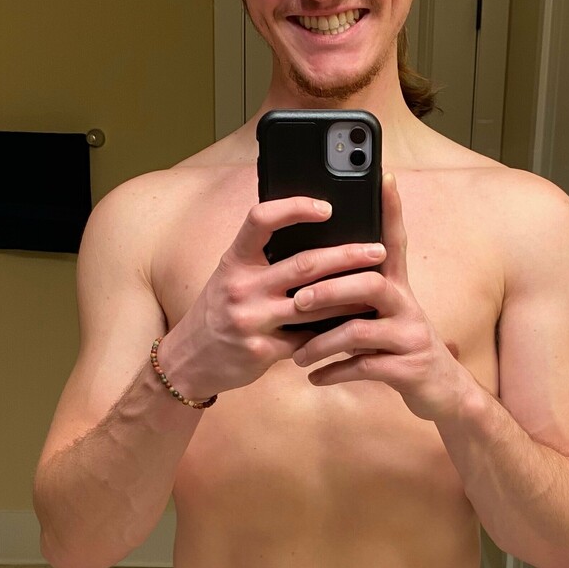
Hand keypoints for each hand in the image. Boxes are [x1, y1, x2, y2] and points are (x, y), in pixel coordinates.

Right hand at [157, 196, 390, 399]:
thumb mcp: (230, 276)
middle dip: (348, 256)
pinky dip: (333, 331)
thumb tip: (309, 234)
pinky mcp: (262, 350)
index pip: (262, 220)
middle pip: (305, 264)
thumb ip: (261, 258)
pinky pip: (307, 339)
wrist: (189, 361)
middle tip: (377, 250)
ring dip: (351, 295)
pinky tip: (354, 324)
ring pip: (315, 304)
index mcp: (235, 261)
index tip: (327, 207)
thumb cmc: (218, 312)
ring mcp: (252, 320)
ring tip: (378, 286)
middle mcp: (242, 287)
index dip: (295, 207)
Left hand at [290, 174, 471, 421]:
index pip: (394, 241)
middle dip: (330, 289)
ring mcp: (410, 337)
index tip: (384, 177)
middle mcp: (407, 306)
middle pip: (370, 284)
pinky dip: (335, 372)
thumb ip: (359, 295)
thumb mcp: (386, 315)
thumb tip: (314, 276)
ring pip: (361, 330)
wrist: (443, 391)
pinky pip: (365, 366)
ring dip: (322, 342)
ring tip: (297, 355)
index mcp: (398, 288)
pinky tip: (315, 377)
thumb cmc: (400, 347)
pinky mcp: (408, 369)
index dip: (392, 210)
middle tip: (297, 301)